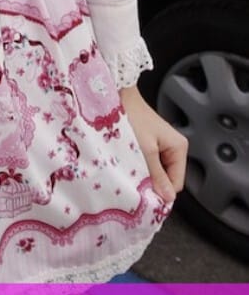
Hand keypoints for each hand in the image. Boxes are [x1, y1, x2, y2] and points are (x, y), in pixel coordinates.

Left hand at [119, 84, 187, 202]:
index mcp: (179, 147)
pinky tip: (128, 162)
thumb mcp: (145, 151)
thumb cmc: (130, 117)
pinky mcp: (149, 144)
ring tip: (130, 169)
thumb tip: (167, 198)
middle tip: (135, 180)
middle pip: (167, 178)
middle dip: (152, 182)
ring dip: (144, 174)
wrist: (115, 97)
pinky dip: (139, 166)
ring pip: (156, 172)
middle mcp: (173, 147)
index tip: (145, 194)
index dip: (161, 191)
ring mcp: (161, 145)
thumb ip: (156, 176)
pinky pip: (148, 163)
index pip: (176, 184)